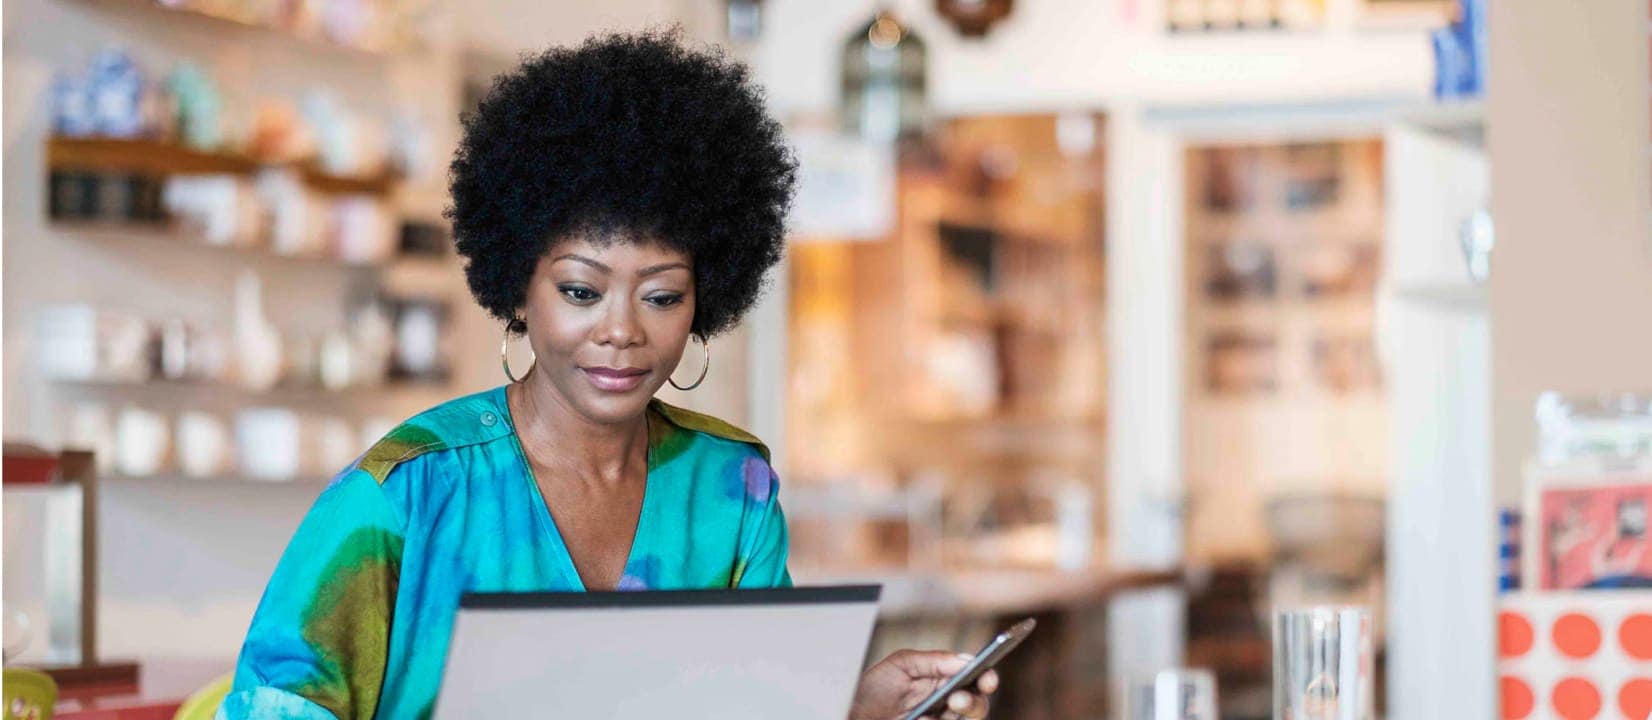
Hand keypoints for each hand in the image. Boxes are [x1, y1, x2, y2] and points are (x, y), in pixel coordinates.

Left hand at [848, 649, 998, 719]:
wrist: (854, 714)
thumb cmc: (874, 689)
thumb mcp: (901, 665)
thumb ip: (934, 660)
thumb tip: (966, 660)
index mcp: (942, 680)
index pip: (974, 679)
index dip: (986, 678)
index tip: (987, 677)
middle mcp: (945, 704)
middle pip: (977, 705)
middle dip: (973, 701)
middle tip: (958, 699)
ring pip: (965, 719)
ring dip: (961, 712)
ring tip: (946, 706)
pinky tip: (921, 719)